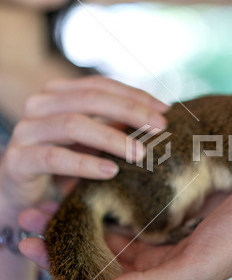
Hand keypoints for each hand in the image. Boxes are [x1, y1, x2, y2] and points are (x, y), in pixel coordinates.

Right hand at [0, 76, 167, 209]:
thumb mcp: (93, 141)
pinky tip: (110, 172)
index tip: (165, 110)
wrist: (23, 195)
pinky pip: (54, 157)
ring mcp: (27, 131)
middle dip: (130, 111)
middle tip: (160, 127)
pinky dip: (85, 164)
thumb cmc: (64, 164)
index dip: (134, 95)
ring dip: (112, 138)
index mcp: (59, 94)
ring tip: (140, 153)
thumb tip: (158, 117)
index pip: (101, 85)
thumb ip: (115, 125)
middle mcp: (40, 105)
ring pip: (73, 124)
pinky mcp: (18, 160)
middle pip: (90, 99)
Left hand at [19, 184, 231, 279]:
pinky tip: (96, 160)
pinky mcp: (176, 184)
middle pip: (102, 231)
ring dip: (86, 193)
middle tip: (29, 207)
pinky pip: (138, 178)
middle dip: (66, 221)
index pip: (101, 262)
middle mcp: (157, 238)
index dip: (63, 256)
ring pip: (116, 202)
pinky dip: (116, 172)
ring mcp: (165, 209)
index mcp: (157, 264)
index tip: (28, 241)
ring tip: (54, 180)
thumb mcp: (195, 268)